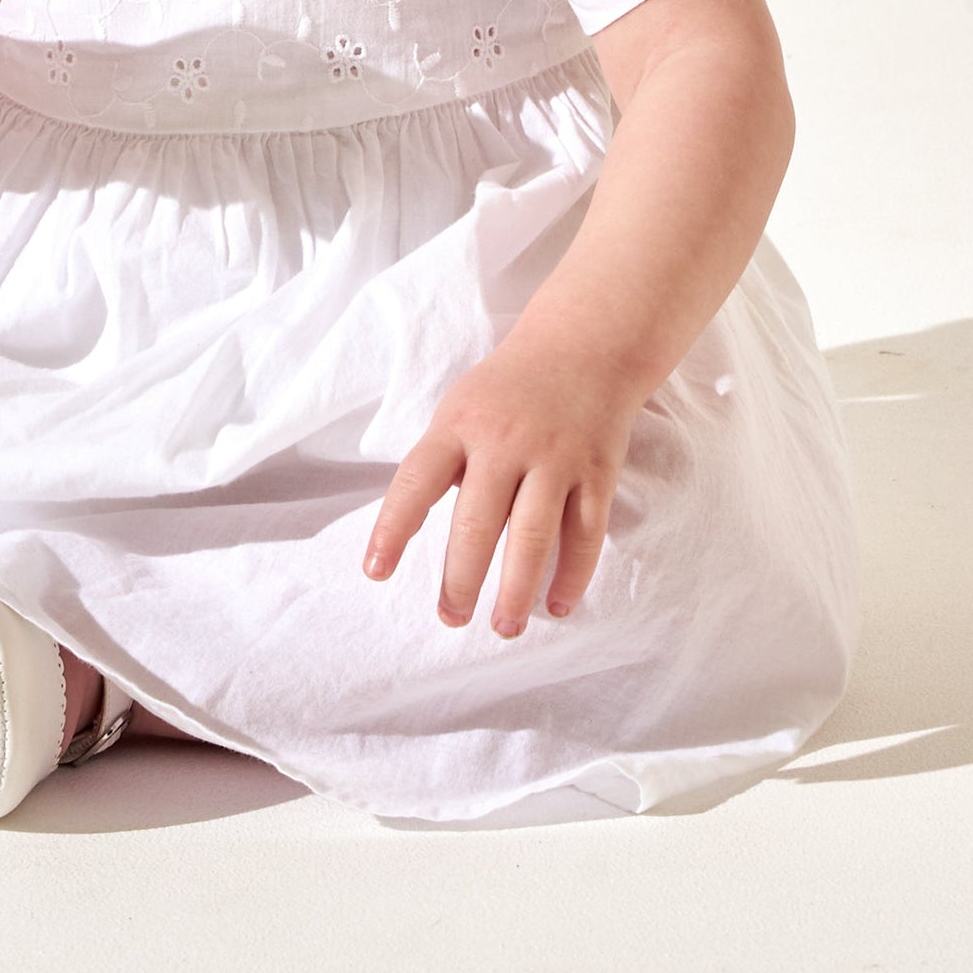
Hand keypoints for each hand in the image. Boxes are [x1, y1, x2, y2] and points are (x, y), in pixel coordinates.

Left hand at [361, 330, 638, 636]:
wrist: (583, 345)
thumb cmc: (507, 389)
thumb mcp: (460, 408)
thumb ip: (442, 463)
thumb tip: (409, 529)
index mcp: (459, 426)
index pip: (416, 481)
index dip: (392, 529)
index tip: (375, 571)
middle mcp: (505, 442)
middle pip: (477, 522)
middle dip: (460, 579)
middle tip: (450, 618)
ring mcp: (555, 458)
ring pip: (533, 536)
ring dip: (517, 590)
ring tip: (503, 626)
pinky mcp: (596, 472)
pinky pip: (585, 534)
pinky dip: (573, 575)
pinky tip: (557, 605)